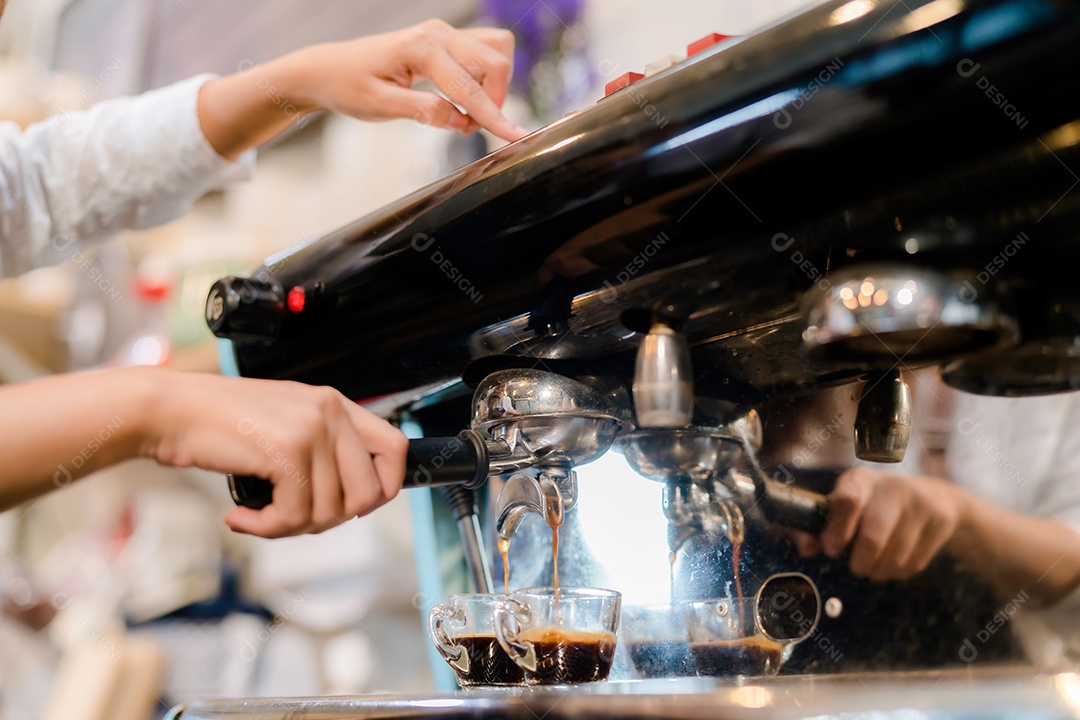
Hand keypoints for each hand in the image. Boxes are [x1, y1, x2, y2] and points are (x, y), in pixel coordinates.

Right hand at [145, 371, 407, 537]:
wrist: (169, 410)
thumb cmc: (219, 423)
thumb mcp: (285, 423)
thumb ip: (322, 449)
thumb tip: (357, 499)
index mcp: (335, 403)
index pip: (396, 450)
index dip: (383, 488)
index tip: (350, 506)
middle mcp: (330, 411)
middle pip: (370, 493)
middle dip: (333, 519)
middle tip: (293, 517)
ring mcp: (311, 429)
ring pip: (331, 511)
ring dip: (292, 527)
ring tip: (260, 515)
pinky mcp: (286, 451)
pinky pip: (296, 516)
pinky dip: (267, 528)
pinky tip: (241, 517)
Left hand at [299, 20, 528, 140]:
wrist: (332, 69)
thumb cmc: (350, 87)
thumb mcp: (380, 106)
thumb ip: (422, 112)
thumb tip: (458, 119)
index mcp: (421, 49)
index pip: (469, 87)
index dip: (495, 116)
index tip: (517, 137)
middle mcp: (437, 34)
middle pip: (495, 62)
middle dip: (493, 100)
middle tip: (465, 127)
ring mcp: (444, 33)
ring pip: (496, 52)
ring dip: (493, 86)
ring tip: (464, 112)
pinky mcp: (446, 40)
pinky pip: (484, 52)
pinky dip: (485, 78)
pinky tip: (462, 99)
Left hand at [791, 467, 966, 580]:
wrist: (935, 496)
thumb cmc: (876, 504)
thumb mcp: (848, 504)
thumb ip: (820, 527)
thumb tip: (807, 550)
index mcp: (862, 480)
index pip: (847, 501)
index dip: (837, 530)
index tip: (831, 550)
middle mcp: (893, 486)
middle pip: (873, 537)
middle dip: (860, 562)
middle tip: (856, 569)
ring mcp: (921, 503)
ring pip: (895, 556)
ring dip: (880, 571)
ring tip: (874, 568)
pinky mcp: (941, 521)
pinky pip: (914, 563)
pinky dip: (899, 572)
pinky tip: (896, 563)